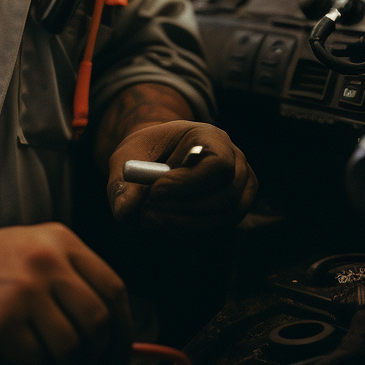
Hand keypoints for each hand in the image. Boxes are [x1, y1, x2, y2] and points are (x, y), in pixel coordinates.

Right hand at [0, 222, 131, 364]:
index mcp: (58, 240)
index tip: (119, 352)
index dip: (124, 329)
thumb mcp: (27, 247)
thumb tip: (103, 322)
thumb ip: (64, 273)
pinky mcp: (1, 325)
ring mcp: (23, 292)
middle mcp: (46, 261)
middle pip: (98, 321)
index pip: (112, 288)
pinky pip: (40, 363)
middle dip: (100, 358)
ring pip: (72, 348)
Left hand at [107, 121, 256, 229]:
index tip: (154, 191)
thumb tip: (123, 212)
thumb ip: (124, 182)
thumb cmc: (148, 151)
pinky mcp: (234, 210)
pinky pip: (217, 227)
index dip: (188, 181)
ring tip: (147, 215)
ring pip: (221, 216)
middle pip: (224, 196)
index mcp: (213, 137)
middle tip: (145, 211)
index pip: (218, 164)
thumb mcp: (130, 156)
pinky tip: (162, 219)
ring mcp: (241, 189)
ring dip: (181, 221)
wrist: (160, 155)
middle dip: (182, 207)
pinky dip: (187, 227)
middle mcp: (236, 162)